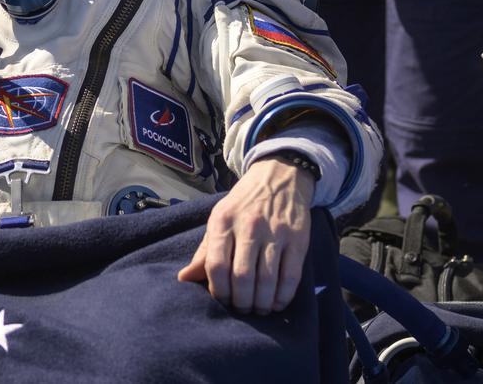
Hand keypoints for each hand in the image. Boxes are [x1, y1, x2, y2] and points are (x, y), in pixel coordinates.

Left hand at [177, 156, 314, 313]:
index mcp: (223, 221)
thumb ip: (204, 251)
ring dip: (262, 303)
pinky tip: (277, 302)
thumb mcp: (220, 218)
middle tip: (242, 309)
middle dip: (241, 302)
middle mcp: (249, 226)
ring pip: (267, 281)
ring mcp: (275, 232)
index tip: (224, 300)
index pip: (216, 266)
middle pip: (242, 277)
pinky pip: (291, 276)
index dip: (218, 291)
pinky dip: (283, 297)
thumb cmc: (244, 203)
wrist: (279, 174)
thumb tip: (184, 278)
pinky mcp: (298, 238)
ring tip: (259, 308)